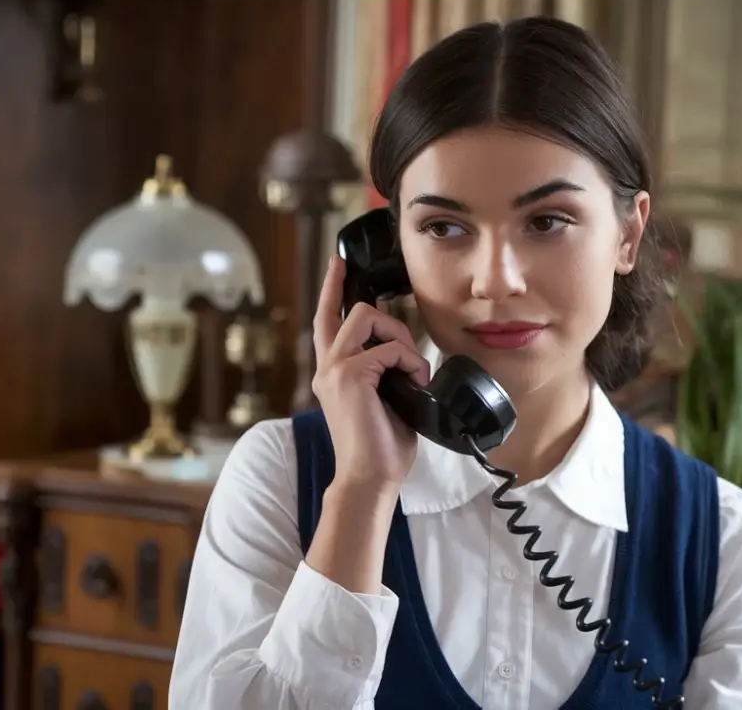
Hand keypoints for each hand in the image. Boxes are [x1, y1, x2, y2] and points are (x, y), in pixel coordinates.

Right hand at [313, 254, 429, 496]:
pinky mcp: (349, 376)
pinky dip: (410, 362)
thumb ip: (386, 372)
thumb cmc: (381, 448)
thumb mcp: (386, 400)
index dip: (332, 288)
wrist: (370, 478)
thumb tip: (410, 357)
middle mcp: (327, 367)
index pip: (327, 319)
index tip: (339, 263)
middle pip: (353, 310)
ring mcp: (334, 369)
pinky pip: (388, 348)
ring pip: (367, 317)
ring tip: (412, 372)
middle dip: (390, 322)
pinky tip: (414, 384)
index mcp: (333, 373)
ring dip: (400, 339)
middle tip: (409, 355)